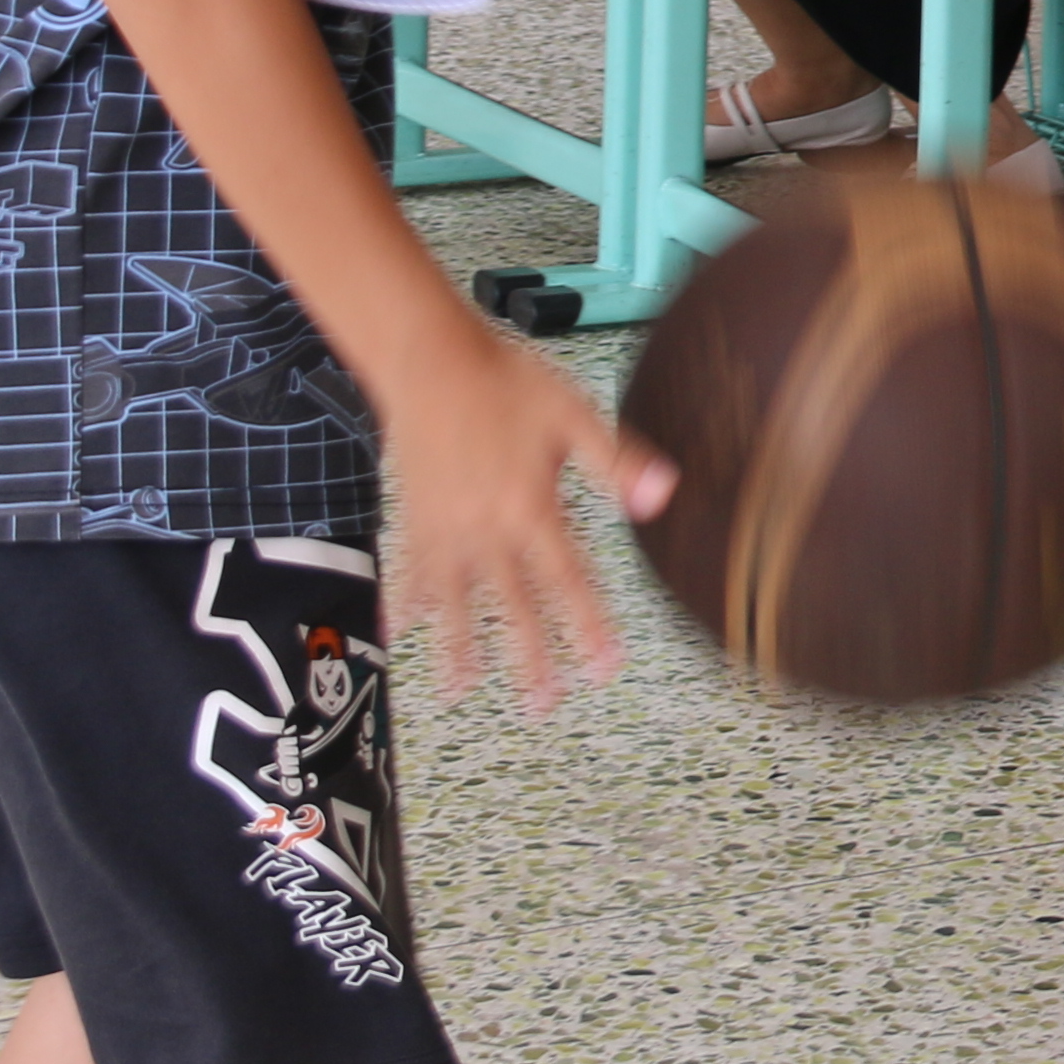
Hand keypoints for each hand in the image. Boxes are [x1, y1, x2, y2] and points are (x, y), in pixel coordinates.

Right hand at [373, 331, 669, 710]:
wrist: (433, 359)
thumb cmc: (508, 380)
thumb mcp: (576, 414)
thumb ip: (618, 462)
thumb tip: (664, 496)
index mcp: (531, 507)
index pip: (568, 579)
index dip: (588, 625)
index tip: (604, 666)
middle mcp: (486, 527)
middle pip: (512, 604)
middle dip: (529, 658)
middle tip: (544, 705)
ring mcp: (444, 527)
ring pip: (455, 600)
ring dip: (461, 647)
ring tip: (463, 691)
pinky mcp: (415, 516)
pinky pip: (409, 570)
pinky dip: (405, 603)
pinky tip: (399, 633)